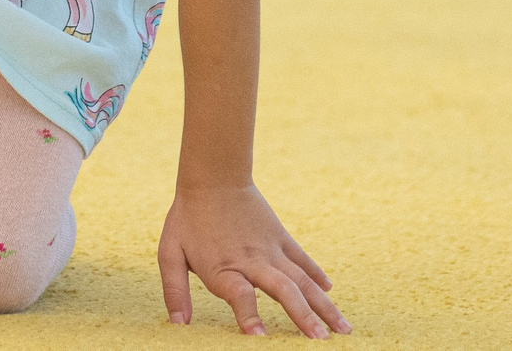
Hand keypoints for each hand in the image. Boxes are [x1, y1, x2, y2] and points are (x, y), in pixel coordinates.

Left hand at [158, 183, 345, 337]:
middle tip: (321, 341)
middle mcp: (253, 261)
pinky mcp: (280, 237)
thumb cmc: (188, 218)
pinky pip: (302, 259)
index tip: (260, 339)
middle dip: (304, 317)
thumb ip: (174, 291)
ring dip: (323, 304)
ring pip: (302, 280)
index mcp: (225, 269)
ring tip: (341, 327)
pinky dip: (317, 274)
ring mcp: (271, 249)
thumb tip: (177, 325)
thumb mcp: (170, 252)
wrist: (214, 177)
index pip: (240, 297)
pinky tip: (330, 290)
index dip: (249, 317)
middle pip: (284, 291)